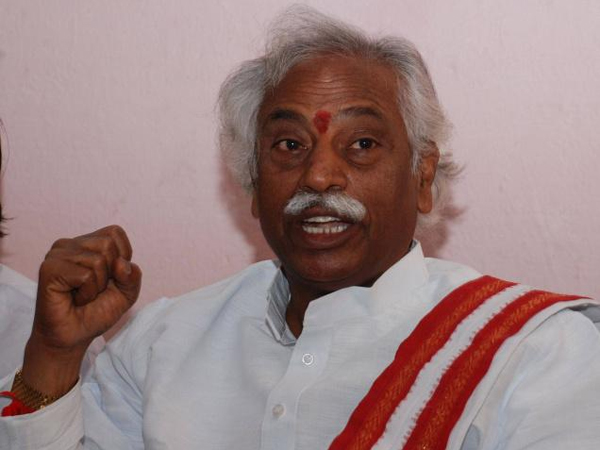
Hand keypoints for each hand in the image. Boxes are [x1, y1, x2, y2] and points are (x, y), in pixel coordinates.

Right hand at [22, 225, 141, 396]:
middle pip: (108, 245)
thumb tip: (122, 264)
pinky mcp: (49, 269)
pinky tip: (74, 299)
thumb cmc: (96, 312)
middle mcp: (70, 244)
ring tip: (82, 295)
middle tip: (92, 289)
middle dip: (109, 274)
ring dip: (97, 286)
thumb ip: (133, 276)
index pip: (115, 232)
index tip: (109, 278)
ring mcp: (56, 255)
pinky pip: (86, 276)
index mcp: (87, 243)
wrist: (73, 337)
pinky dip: (87, 293)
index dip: (122, 257)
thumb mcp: (126, 293)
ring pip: (98, 261)